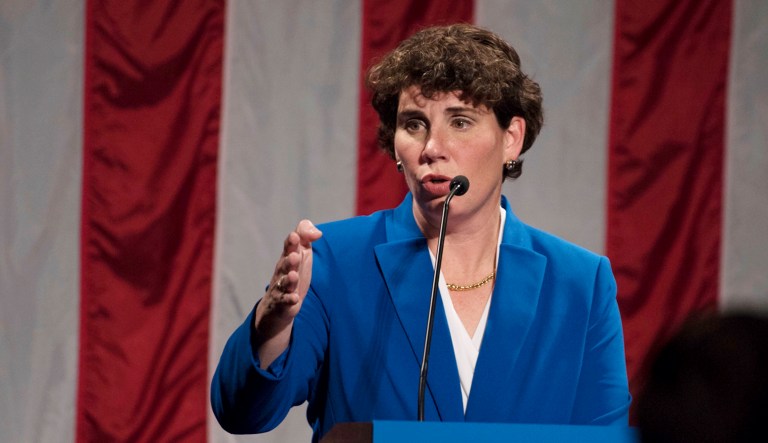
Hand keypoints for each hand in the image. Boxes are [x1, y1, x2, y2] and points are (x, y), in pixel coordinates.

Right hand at [254, 220, 321, 366]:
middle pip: (284, 264)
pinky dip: (289, 299)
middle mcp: (282, 271)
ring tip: (293, 276)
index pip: (288, 248)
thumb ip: (306, 237)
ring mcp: (281, 288)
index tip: (295, 236)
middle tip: (294, 256)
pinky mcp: (283, 303)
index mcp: (288, 257)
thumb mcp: (301, 253)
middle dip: (289, 260)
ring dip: (289, 279)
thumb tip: (318, 232)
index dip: (291, 242)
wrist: (278, 305)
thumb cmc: (293, 273)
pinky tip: (294, 298)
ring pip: (283, 283)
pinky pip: (285, 301)